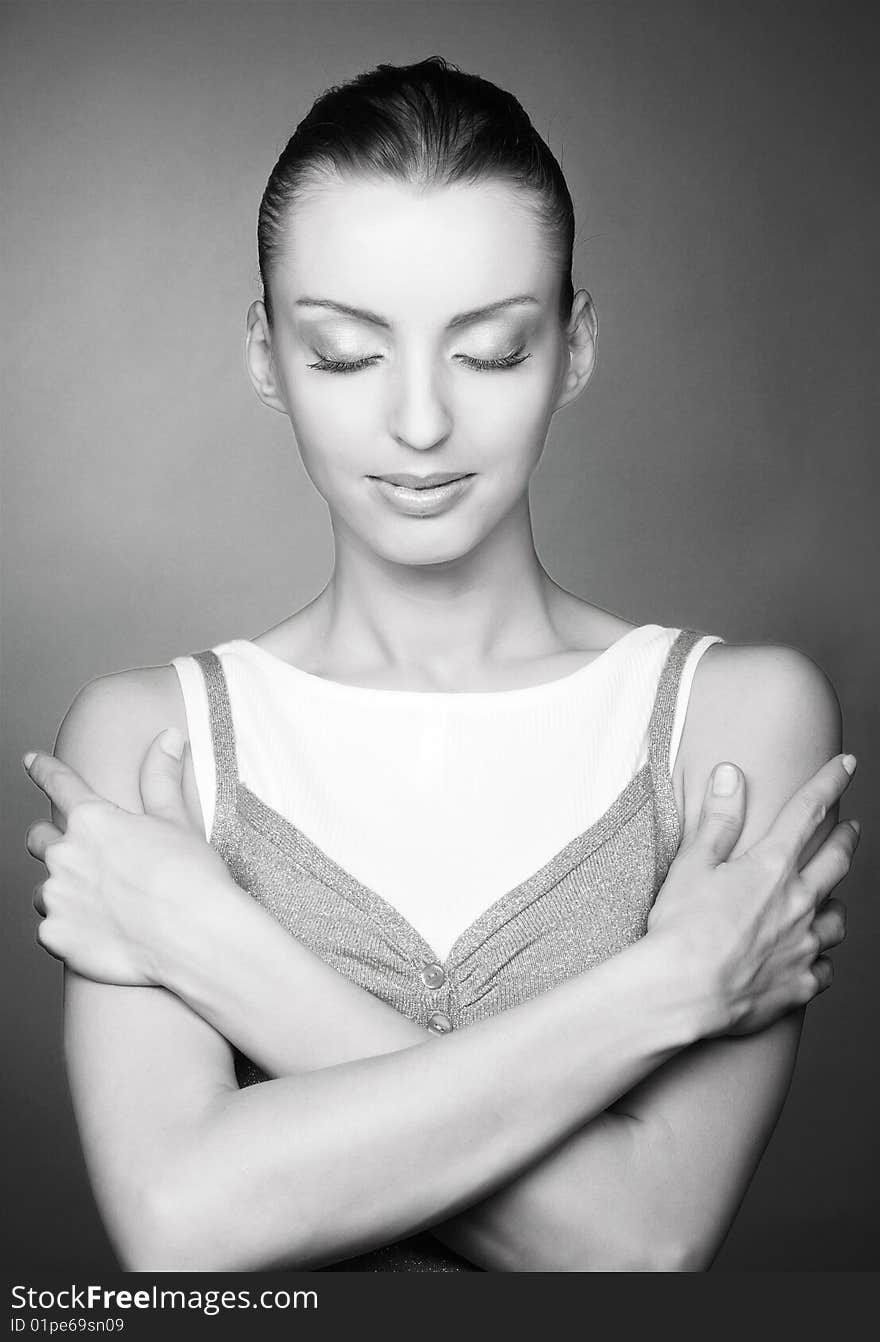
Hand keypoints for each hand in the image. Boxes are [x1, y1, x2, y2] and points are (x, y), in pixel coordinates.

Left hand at [23, 729, 236, 985]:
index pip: (60, 784)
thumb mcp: (177, 820)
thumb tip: (168, 736)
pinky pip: (52, 928)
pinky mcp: (55, 935)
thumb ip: (162, 777)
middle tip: (86, 860)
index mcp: (93, 819)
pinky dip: (71, 929)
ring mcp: (56, 896)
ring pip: (44, 889)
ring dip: (64, 891)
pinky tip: (102, 934)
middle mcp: (65, 853)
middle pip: (39, 839)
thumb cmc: (190, 875)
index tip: (30, 761)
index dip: (44, 770)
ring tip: (103, 906)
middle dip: (55, 843)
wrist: (194, 936)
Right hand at [647, 754, 858, 1035]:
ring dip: (837, 903)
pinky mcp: (799, 984)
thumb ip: (719, 819)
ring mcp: (804, 945)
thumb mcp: (693, 863)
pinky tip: (813, 958)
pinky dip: (821, 959)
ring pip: (838, 918)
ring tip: (832, 899)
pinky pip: (824, 968)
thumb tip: (731, 775)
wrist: (686, 991)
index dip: (830, 782)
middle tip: (852, 829)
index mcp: (772, 866)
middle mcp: (799, 902)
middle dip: (846, 840)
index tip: (847, 764)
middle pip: (836, 861)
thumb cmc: (682, 927)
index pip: (808, 810)